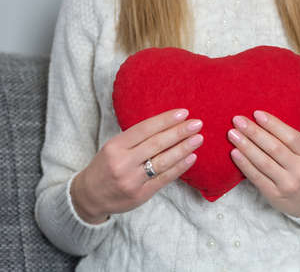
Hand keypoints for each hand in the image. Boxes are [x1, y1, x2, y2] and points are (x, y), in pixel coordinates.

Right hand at [70, 108, 203, 223]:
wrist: (89, 196)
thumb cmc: (106, 166)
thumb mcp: (113, 147)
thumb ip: (136, 138)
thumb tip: (168, 125)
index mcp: (115, 146)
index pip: (145, 129)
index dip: (165, 120)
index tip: (184, 113)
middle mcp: (123, 162)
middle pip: (156, 144)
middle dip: (179, 132)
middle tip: (197, 123)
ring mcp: (132, 180)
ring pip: (163, 162)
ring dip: (183, 149)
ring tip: (198, 139)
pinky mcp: (140, 195)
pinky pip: (164, 179)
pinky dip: (179, 167)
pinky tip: (191, 157)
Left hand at [227, 110, 299, 217]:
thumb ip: (288, 140)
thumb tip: (259, 119)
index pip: (291, 136)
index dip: (273, 124)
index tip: (256, 113)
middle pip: (274, 148)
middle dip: (254, 132)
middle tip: (237, 120)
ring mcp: (288, 184)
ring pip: (263, 162)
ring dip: (245, 146)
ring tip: (232, 134)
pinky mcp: (274, 195)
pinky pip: (256, 177)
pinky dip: (244, 164)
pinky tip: (234, 153)